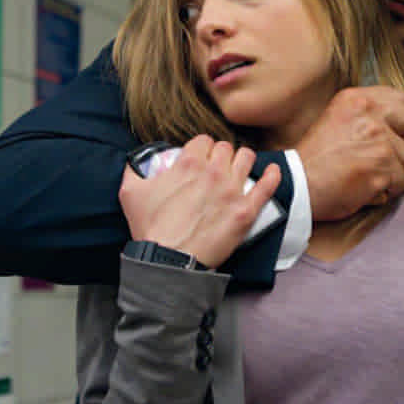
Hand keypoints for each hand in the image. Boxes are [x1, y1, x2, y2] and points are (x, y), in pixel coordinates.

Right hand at [118, 135, 280, 268]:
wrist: (169, 262)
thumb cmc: (151, 229)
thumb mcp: (131, 192)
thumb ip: (133, 170)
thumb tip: (137, 161)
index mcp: (187, 164)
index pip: (203, 141)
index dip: (201, 149)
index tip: (200, 158)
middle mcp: (212, 172)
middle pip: (225, 148)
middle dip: (220, 155)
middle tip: (216, 167)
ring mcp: (232, 191)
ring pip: (246, 158)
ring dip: (241, 161)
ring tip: (237, 170)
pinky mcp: (246, 211)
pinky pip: (267, 186)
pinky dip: (272, 175)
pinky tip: (272, 171)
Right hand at [296, 86, 403, 221]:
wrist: (296, 185)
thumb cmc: (316, 160)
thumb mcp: (343, 129)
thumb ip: (384, 129)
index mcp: (356, 99)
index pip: (400, 99)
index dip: (397, 120)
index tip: (383, 133)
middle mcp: (369, 113)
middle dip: (403, 141)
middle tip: (377, 154)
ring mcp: (379, 141)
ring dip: (392, 172)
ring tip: (363, 174)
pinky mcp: (382, 168)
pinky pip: (401, 183)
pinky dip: (385, 190)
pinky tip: (363, 187)